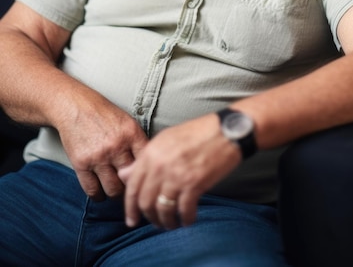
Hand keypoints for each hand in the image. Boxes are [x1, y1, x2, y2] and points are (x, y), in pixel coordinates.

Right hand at [57, 92, 147, 200]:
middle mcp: (116, 146)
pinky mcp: (81, 164)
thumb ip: (138, 143)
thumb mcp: (127, 122)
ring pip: (114, 190)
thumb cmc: (104, 115)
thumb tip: (149, 167)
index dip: (146, 173)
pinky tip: (100, 189)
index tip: (143, 178)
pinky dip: (98, 195)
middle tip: (129, 186)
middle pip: (131, 180)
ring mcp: (98, 156)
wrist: (75, 106)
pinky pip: (93, 191)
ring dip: (115, 192)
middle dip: (131, 185)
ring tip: (115, 188)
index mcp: (132, 134)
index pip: (146, 163)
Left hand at [118, 113, 241, 229]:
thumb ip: (144, 159)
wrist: (225, 130)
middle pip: (145, 202)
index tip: (131, 219)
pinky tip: (188, 220)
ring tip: (171, 223)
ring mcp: (176, 176)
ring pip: (163, 210)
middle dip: (148, 217)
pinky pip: (184, 210)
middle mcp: (160, 166)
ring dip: (166, 222)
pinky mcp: (194, 185)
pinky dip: (186, 219)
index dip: (130, 207)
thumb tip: (124, 175)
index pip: (133, 186)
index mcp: (151, 152)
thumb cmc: (197, 132)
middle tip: (155, 223)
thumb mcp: (166, 139)